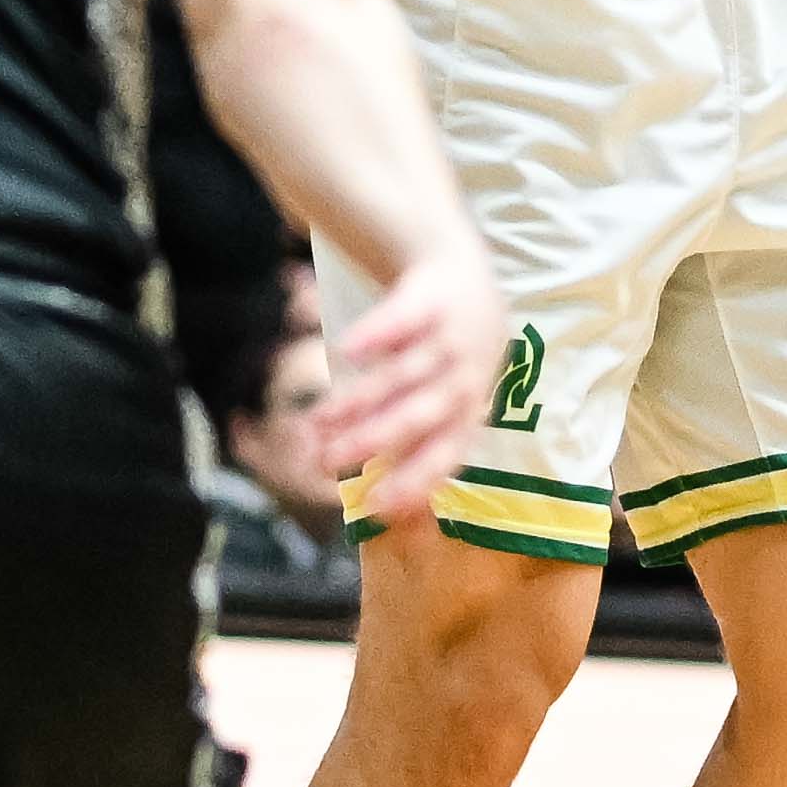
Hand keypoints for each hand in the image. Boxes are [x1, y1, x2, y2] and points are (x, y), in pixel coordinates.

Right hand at [293, 228, 504, 504]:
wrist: (462, 270)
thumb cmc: (446, 357)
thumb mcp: (445, 400)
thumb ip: (414, 447)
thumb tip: (387, 515)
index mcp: (473, 410)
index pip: (447, 453)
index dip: (412, 481)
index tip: (373, 508)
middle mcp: (468, 376)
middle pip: (419, 415)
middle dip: (371, 441)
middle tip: (324, 462)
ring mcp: (451, 335)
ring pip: (401, 374)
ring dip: (356, 402)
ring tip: (314, 424)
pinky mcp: (430, 297)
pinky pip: (402, 318)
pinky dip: (376, 334)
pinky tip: (347, 352)